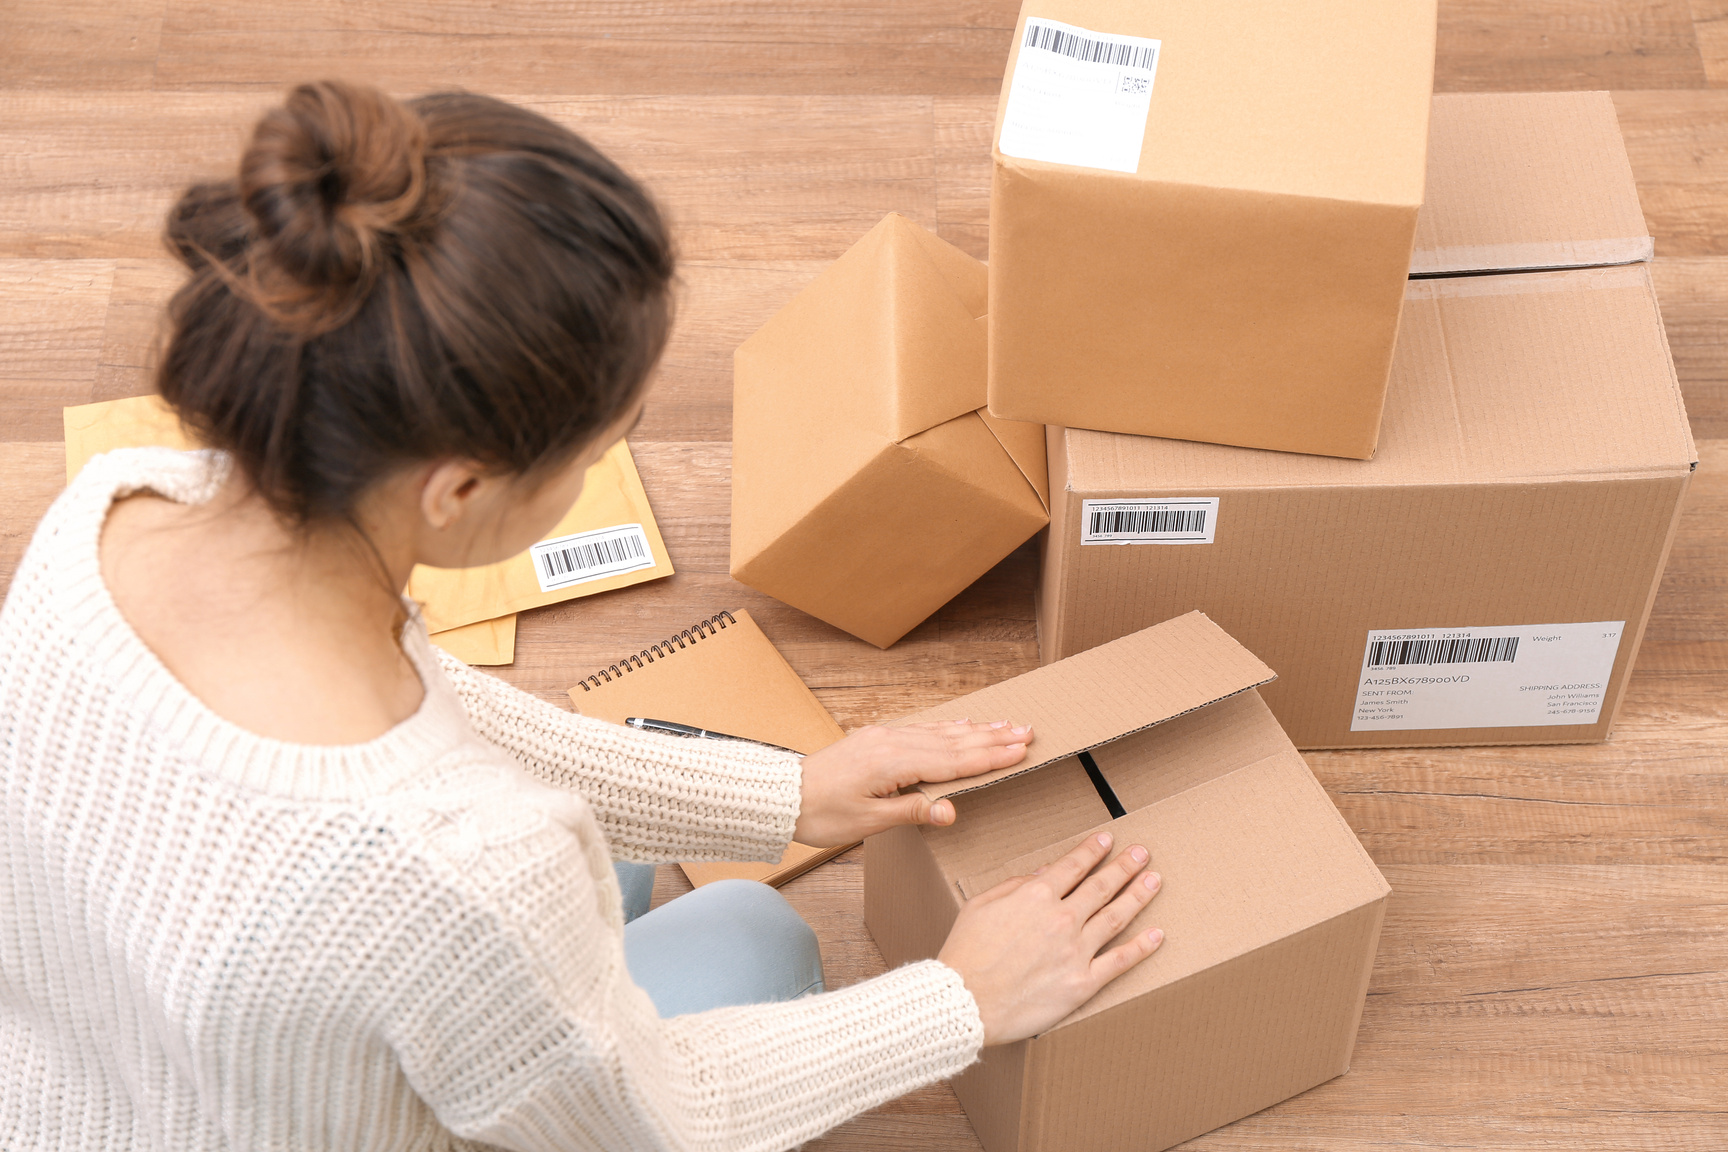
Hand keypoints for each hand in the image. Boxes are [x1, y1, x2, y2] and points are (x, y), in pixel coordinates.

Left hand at [791, 719, 1032, 846]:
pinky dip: (947, 728)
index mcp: (894, 762)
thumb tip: (952, 810)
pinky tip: (959, 725)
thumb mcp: (868, 822)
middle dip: (993, 736)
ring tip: (1004, 724)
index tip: (1022, 749)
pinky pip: (921, 730)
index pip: (954, 760)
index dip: (990, 755)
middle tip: (1027, 730)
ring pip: (940, 732)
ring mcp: (883, 736)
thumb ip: (912, 811)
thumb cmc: (821, 813)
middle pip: (953, 740)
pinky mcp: (875, 738)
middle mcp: (892, 742)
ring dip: (975, 729)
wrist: (782, 795)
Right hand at [937, 831, 1163, 1044]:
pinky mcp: (1082, 983)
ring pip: (1116, 917)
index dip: (1092, 850)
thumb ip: (1015, 885)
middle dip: (1124, 866)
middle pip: (1101, 886)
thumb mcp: (980, 905)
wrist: (965, 1001)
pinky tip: (1157, 935)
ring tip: (1154, 880)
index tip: (1107, 840)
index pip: (1073, 866)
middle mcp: (1062, 918)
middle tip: (1142, 854)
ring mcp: (1076, 951)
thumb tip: (1044, 872)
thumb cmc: (966, 954)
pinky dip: (1141, 948)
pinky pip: (1119, 962)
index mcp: (1035, 896)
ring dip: (1138, 895)